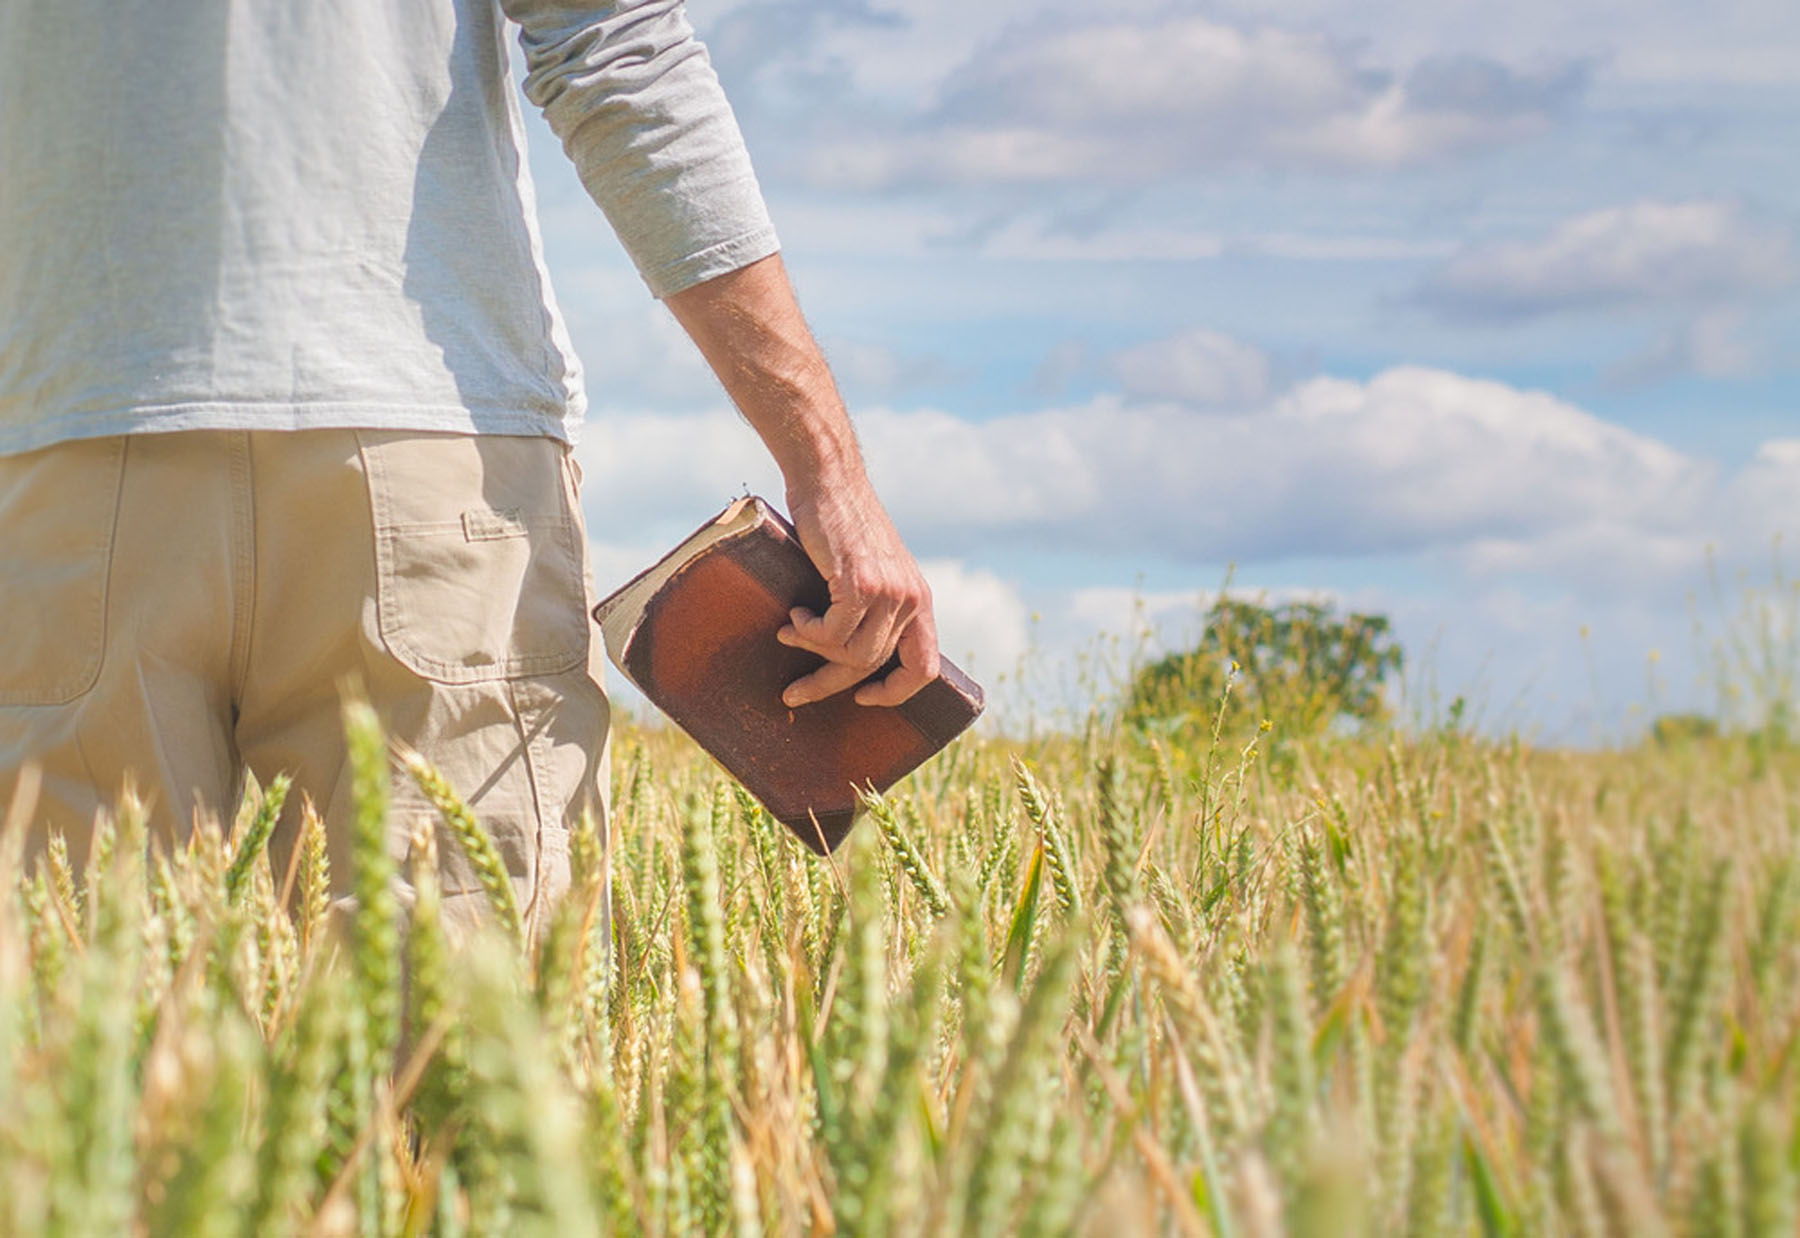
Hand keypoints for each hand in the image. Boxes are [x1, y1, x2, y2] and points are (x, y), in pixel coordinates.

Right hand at [776, 475, 938, 707]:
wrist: (829, 481)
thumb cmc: (840, 526)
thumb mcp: (872, 569)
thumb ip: (873, 607)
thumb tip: (845, 656)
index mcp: (919, 600)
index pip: (925, 667)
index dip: (895, 692)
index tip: (863, 698)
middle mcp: (910, 599)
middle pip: (872, 664)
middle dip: (829, 683)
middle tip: (795, 693)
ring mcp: (888, 592)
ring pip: (851, 654)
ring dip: (812, 651)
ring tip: (791, 632)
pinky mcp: (859, 583)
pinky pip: (831, 633)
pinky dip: (807, 632)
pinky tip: (796, 615)